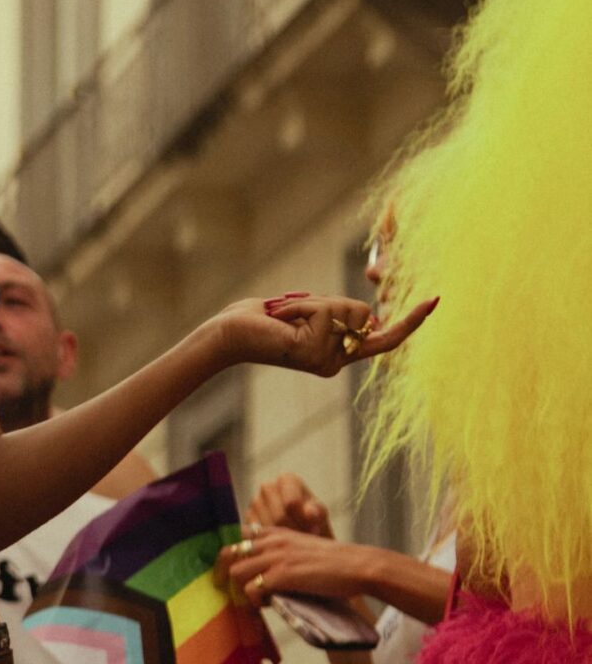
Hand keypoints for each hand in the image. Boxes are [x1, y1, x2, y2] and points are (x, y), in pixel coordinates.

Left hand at [208, 291, 435, 377]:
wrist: (228, 333)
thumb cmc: (261, 320)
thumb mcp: (307, 310)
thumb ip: (337, 313)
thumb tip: (370, 317)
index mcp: (337, 354)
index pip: (384, 339)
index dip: (411, 321)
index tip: (434, 300)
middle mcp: (336, 363)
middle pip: (364, 314)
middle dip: (331, 300)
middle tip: (291, 311)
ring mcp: (327, 361)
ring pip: (345, 310)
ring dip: (312, 302)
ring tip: (283, 316)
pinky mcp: (315, 353)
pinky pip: (324, 311)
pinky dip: (301, 304)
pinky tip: (280, 318)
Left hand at [219, 527, 370, 606]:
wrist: (357, 565)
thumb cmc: (334, 562)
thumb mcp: (303, 546)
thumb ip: (282, 551)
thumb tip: (265, 571)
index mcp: (276, 532)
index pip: (239, 536)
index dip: (231, 554)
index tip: (231, 571)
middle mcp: (272, 541)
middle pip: (228, 554)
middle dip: (223, 574)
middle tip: (227, 591)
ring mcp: (276, 557)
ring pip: (236, 572)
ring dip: (240, 590)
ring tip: (252, 602)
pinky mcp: (283, 575)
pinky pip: (251, 589)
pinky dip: (254, 601)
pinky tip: (266, 605)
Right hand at [246, 470, 331, 535]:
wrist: (303, 534)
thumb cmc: (314, 521)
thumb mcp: (320, 516)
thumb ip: (317, 512)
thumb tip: (310, 514)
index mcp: (287, 479)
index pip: (291, 503)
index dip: (303, 521)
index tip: (314, 529)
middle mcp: (267, 487)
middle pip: (279, 517)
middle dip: (294, 532)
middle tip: (305, 540)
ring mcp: (255, 502)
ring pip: (268, 528)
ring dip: (283, 539)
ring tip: (296, 543)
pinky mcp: (247, 519)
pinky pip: (258, 535)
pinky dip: (271, 543)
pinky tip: (281, 544)